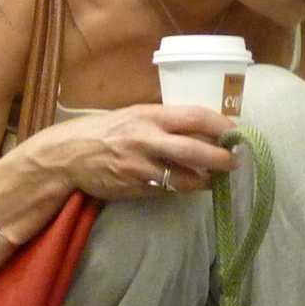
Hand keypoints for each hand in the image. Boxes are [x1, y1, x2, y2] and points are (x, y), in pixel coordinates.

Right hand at [36, 103, 237, 202]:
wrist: (69, 155)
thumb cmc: (106, 131)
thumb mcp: (134, 115)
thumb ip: (164, 121)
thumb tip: (202, 128)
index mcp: (149, 115)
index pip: (194, 116)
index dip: (220, 125)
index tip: (235, 132)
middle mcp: (146, 139)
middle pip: (195, 150)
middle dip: (221, 158)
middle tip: (234, 162)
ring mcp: (141, 166)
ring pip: (184, 177)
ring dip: (204, 180)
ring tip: (214, 179)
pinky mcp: (135, 187)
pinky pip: (166, 190)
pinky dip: (180, 189)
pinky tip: (187, 186)